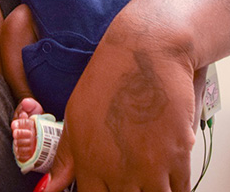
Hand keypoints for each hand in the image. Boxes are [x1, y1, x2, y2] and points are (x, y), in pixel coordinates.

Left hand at [41, 20, 198, 190]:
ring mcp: (150, 167)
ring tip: (150, 175)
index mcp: (89, 162)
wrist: (145, 52)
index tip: (108, 185)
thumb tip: (50, 188)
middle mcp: (119, 171)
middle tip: (131, 178)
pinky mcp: (178, 158)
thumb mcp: (75, 114)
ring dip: (153, 191)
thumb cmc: (108, 77)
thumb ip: (65, 158)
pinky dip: (176, 187)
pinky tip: (170, 174)